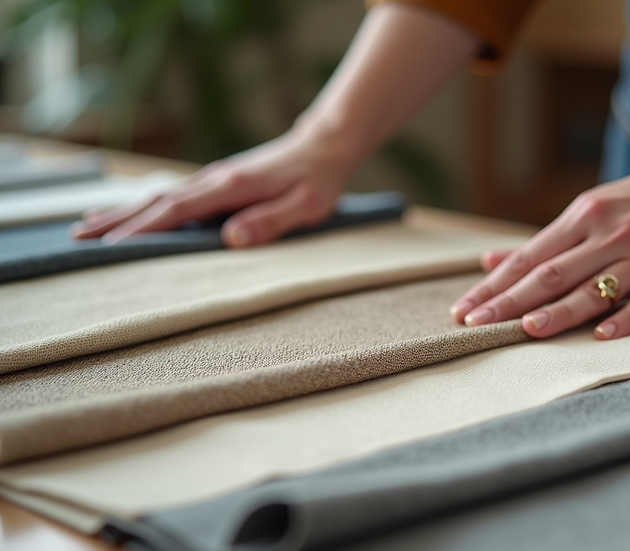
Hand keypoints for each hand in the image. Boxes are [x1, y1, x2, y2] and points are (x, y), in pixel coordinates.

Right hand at [71, 129, 352, 247]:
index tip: (110, 245)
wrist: (325, 144)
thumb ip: (270, 221)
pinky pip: (173, 196)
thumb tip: (231, 239)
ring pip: (159, 197)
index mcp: (230, 188)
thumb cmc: (318, 179)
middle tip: (78, 239)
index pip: (176, 211)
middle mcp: (214, 180)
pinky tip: (132, 213)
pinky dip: (145, 206)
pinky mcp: (218, 182)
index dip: (143, 229)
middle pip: (156, 202)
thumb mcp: (306, 206)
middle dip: (117, 221)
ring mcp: (213, 179)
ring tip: (88, 227)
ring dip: (123, 212)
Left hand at [450, 108, 629, 339]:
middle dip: (510, 301)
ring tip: (526, 330)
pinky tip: (603, 334)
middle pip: (553, 273)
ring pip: (595, 287)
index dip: (495, 285)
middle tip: (476, 325)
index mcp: (585, 216)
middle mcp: (610, 234)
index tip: (465, 308)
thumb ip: (545, 241)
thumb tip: (490, 260)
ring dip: (560, 310)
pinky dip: (626, 316)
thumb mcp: (595, 208)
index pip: (530, 257)